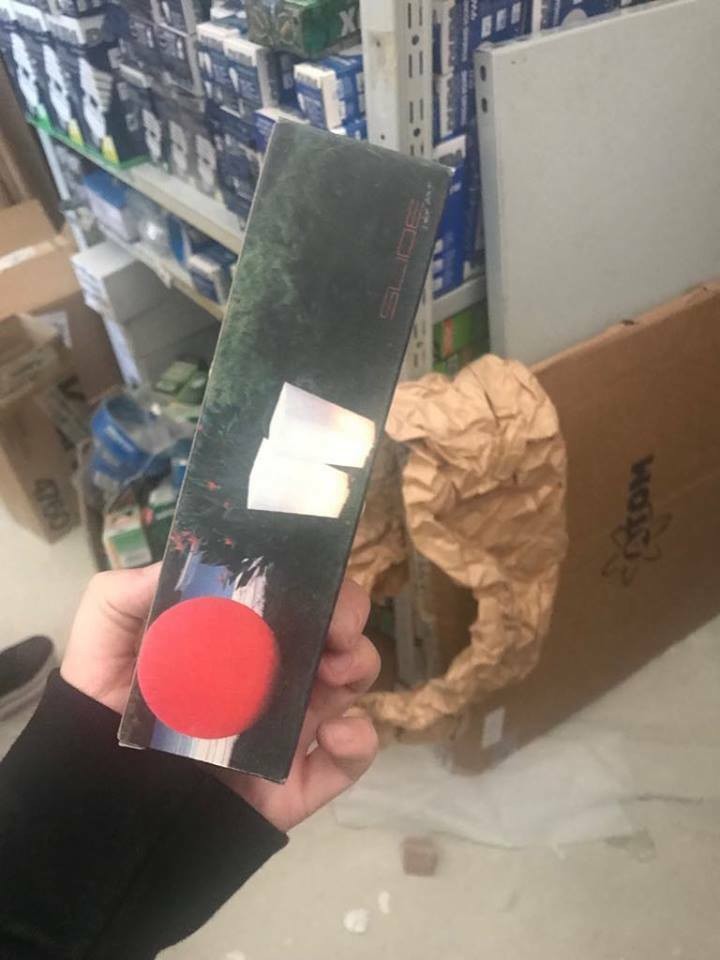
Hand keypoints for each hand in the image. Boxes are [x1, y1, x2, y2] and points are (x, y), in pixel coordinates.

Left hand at [62, 568, 379, 832]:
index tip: (318, 579)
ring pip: (350, 686)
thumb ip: (123, 594)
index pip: (294, 597)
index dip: (316, 582)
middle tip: (337, 626)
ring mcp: (291, 729)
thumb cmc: (104, 706)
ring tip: (336, 669)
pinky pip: (347, 762)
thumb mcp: (102, 639)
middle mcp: (275, 677)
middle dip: (349, 619)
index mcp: (242, 639)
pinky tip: (336, 731)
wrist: (100, 795)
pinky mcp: (296, 781)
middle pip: (334, 635)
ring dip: (359, 666)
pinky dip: (359, 741)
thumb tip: (180, 559)